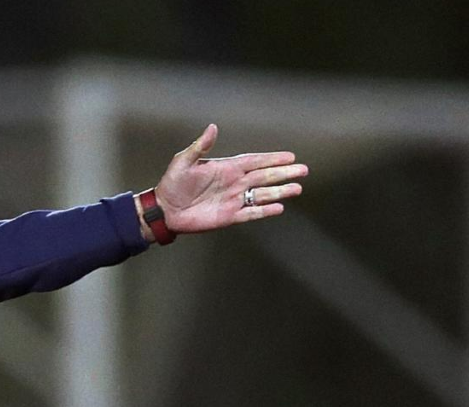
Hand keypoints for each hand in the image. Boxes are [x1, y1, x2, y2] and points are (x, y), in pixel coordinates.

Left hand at [151, 124, 306, 234]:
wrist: (164, 209)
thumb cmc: (172, 183)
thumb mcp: (184, 161)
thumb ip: (200, 146)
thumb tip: (213, 127)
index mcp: (226, 168)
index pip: (255, 161)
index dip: (272, 159)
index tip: (291, 156)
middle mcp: (234, 183)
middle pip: (264, 177)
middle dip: (284, 173)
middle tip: (304, 170)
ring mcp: (233, 200)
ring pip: (262, 195)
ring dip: (279, 192)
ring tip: (297, 189)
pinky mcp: (229, 216)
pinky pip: (250, 213)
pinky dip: (264, 211)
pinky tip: (279, 208)